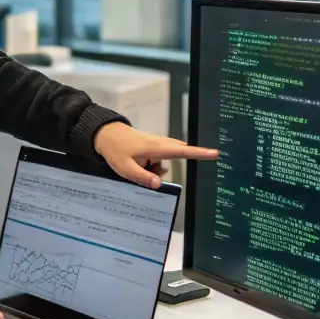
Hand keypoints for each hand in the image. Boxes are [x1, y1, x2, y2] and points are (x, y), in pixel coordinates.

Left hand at [93, 122, 218, 189]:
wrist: (104, 134)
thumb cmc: (115, 149)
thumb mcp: (125, 168)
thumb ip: (142, 177)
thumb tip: (159, 184)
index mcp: (156, 148)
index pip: (183, 152)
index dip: (200, 153)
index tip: (215, 153)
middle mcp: (160, 144)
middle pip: (177, 155)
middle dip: (170, 166)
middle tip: (152, 168)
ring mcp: (156, 144)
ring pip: (165, 160)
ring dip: (156, 169)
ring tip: (135, 167)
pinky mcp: (152, 146)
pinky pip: (158, 159)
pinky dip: (151, 166)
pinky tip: (137, 165)